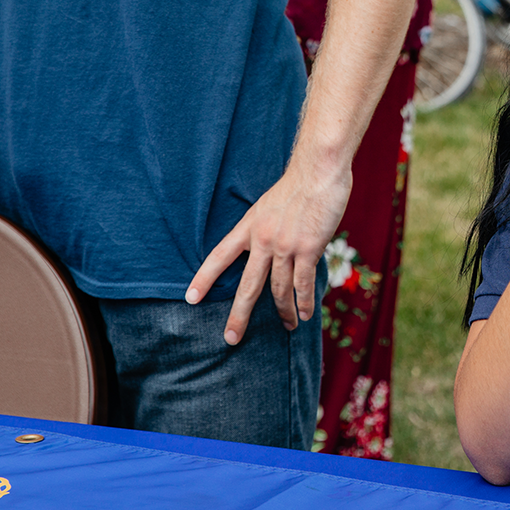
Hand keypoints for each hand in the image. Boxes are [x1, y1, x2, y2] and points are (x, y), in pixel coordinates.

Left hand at [184, 159, 352, 344]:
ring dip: (283, 312)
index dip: (204, 278)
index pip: (219, 256)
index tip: (190, 299)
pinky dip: (305, 302)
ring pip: (279, 289)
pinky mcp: (308, 249)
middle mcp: (262, 240)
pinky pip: (303, 283)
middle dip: (239, 316)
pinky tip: (305, 314)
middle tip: (231, 338)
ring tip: (287, 327)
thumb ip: (266, 228)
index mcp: (249, 227)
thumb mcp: (269, 205)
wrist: (318, 171)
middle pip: (247, 286)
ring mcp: (285, 246)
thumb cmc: (299, 184)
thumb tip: (271, 248)